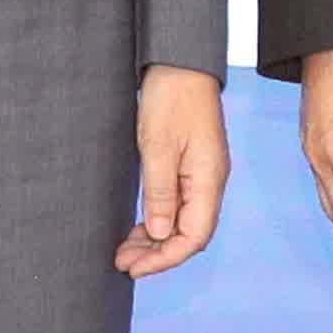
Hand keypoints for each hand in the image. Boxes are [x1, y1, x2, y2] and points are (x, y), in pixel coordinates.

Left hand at [120, 64, 230, 276]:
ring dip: (155, 240)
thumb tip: (160, 234)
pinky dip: (157, 220)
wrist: (180, 64)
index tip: (135, 268)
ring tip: (124, 251)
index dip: (165, 258)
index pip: (193, 236)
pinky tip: (139, 228)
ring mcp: (201, 175)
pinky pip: (177, 204)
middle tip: (123, 263)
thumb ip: (159, 192)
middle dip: (157, 254)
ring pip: (181, 221)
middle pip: (189, 234)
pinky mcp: (190, 167)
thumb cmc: (171, 98)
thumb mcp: (157, 146)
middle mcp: (210, 182)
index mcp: (208, 179)